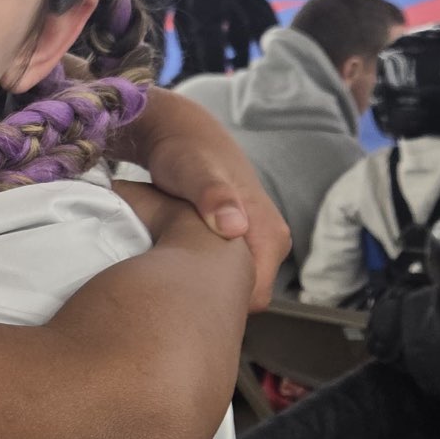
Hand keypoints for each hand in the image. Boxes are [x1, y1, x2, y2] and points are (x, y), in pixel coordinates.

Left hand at [122, 88, 290, 308]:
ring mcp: (256, 242)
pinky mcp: (239, 241)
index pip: (254, 297)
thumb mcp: (193, 172)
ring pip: (234, 286)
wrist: (183, 136)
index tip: (183, 292)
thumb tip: (235, 227)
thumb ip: (213, 196)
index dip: (220, 302)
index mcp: (270, 235)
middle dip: (211, 298)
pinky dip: (200, 274)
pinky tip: (174, 265)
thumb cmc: (185, 153)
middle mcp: (270, 242)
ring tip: (169, 271)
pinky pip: (224, 273)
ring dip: (203, 287)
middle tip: (169, 281)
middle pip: (245, 296)